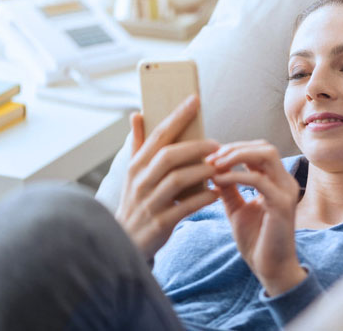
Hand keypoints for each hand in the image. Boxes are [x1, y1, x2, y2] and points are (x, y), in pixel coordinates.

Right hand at [116, 95, 219, 260]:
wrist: (124, 242)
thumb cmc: (136, 202)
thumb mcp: (132, 173)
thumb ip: (138, 144)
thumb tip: (138, 113)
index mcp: (136, 165)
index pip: (158, 135)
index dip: (177, 116)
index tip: (195, 100)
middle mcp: (141, 181)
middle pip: (168, 155)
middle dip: (195, 146)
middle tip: (217, 144)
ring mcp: (150, 202)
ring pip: (177, 180)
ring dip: (202, 171)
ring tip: (219, 167)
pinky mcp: (160, 223)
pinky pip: (185, 207)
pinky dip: (203, 199)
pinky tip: (216, 193)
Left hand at [207, 140, 305, 295]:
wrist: (270, 269)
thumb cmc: (256, 240)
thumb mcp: (236, 208)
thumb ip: (228, 188)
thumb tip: (211, 168)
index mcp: (277, 181)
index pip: (259, 150)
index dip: (235, 149)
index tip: (210, 156)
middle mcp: (286, 182)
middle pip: (265, 147)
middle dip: (235, 148)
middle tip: (210, 157)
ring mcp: (286, 191)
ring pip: (266, 155)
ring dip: (237, 155)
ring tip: (213, 164)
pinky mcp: (282, 204)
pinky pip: (258, 180)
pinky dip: (236, 176)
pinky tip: (218, 181)